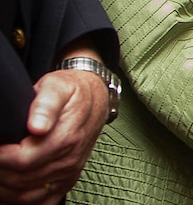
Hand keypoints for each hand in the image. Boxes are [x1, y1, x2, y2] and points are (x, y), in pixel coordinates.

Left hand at [0, 68, 108, 203]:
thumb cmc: (73, 93)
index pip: (22, 160)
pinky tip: (11, 190)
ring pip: (28, 195)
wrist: (96, 100)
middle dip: (0, 172)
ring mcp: (68, 172)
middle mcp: (68, 159)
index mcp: (65, 138)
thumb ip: (45, 105)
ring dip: (7, 189)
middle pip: (22, 180)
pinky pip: (43, 202)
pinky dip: (23, 201)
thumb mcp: (58, 86)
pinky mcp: (68, 179)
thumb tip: (37, 126)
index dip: (1, 158)